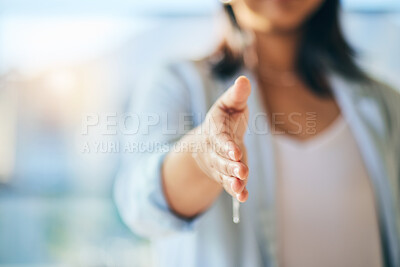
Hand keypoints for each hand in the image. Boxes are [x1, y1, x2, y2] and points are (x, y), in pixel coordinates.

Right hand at [192, 76, 250, 201]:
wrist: (209, 141)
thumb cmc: (224, 120)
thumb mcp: (229, 104)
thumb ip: (237, 95)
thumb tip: (244, 79)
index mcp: (215, 131)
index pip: (220, 139)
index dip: (227, 146)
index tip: (235, 151)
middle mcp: (215, 150)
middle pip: (222, 159)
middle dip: (231, 165)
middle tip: (241, 170)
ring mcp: (220, 165)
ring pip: (225, 174)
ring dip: (233, 181)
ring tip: (240, 187)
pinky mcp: (226, 175)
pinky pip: (229, 184)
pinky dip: (236, 192)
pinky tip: (243, 197)